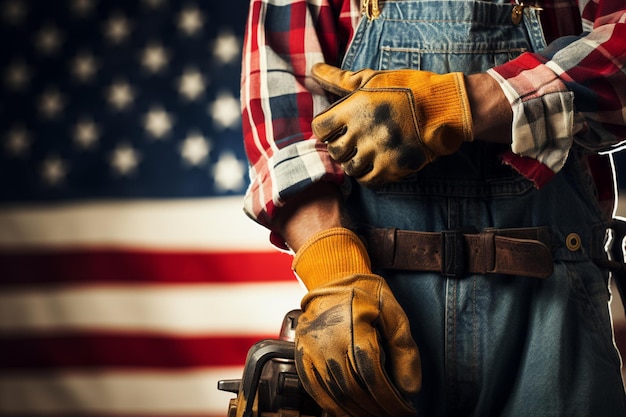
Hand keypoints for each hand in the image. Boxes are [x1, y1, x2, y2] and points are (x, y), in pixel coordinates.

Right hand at [293, 227, 420, 416]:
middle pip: (354, 389)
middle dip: (377, 410)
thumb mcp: (394, 313)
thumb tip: (410, 389)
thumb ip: (405, 350)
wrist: (331, 278)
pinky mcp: (302, 355)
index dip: (390, 400)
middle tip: (394, 416)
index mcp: (354, 328)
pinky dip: (332, 407)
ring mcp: (311, 350)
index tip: (405, 411)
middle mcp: (328, 341)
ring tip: (376, 416)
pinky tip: (348, 413)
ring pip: (335, 394)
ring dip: (357, 413)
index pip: (373, 376)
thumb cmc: (366, 294)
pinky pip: (315, 390)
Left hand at [311, 63, 472, 186]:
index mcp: (354, 107)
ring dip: (354, 162)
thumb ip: (339, 79)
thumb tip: (313, 70)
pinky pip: (368, 180)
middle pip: (334, 150)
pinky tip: (376, 163)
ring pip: (350, 168)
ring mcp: (378, 150)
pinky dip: (368, 175)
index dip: (326, 130)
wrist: (444, 107)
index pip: (320, 129)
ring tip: (366, 152)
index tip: (337, 128)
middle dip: (341, 147)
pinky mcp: (393, 166)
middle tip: (354, 141)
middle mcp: (363, 130)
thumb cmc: (407, 88)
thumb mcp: (372, 78)